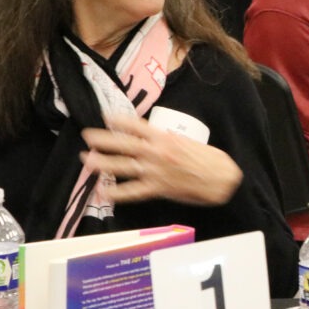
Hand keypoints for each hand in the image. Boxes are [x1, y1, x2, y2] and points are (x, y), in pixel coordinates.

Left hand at [80, 114, 241, 205]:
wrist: (221, 179)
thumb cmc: (210, 159)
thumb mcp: (188, 142)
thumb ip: (168, 141)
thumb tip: (155, 140)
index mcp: (165, 138)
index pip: (136, 126)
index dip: (119, 120)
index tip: (105, 116)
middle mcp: (156, 153)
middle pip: (123, 144)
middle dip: (103, 140)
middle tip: (87, 136)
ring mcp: (154, 172)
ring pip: (122, 166)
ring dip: (103, 163)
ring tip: (88, 160)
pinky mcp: (157, 189)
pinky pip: (132, 192)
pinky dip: (117, 193)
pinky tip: (104, 192)